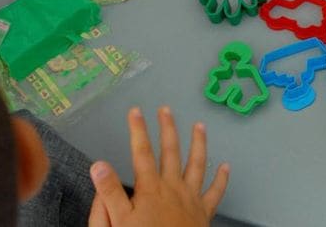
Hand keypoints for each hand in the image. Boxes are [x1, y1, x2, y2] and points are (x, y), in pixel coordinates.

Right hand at [88, 107, 229, 226]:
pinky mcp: (204, 212)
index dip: (138, 130)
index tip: (135, 111)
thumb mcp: (117, 222)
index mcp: (150, 189)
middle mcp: (173, 188)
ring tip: (200, 126)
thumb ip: (109, 193)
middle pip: (171, 152)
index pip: (141, 153)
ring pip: (197, 164)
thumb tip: (99, 165)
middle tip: (165, 110)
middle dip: (168, 129)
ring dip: (199, 144)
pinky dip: (222, 179)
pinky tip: (226, 167)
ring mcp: (191, 198)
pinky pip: (215, 192)